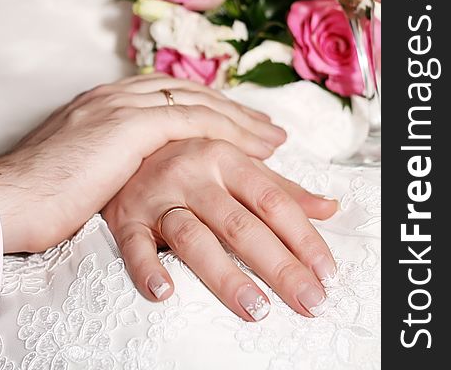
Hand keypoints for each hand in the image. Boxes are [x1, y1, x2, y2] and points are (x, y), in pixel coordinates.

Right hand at [0, 74, 284, 252]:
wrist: (10, 196)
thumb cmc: (42, 192)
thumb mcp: (85, 165)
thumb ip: (112, 156)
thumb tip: (134, 170)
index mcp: (108, 102)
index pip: (171, 96)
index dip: (209, 108)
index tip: (238, 123)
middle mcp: (119, 95)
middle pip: (192, 94)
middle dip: (234, 111)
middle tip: (268, 128)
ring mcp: (124, 105)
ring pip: (199, 104)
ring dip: (241, 122)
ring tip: (274, 140)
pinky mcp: (128, 124)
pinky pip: (191, 122)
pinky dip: (227, 132)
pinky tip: (254, 149)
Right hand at [103, 138, 336, 321]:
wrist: (128, 147)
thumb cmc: (191, 160)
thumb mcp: (237, 165)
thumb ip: (281, 188)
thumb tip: (329, 208)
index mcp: (225, 158)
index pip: (272, 201)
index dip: (303, 237)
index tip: (325, 272)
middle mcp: (193, 175)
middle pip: (240, 224)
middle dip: (278, 266)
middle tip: (308, 300)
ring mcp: (159, 196)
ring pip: (194, 238)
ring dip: (224, 275)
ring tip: (256, 308)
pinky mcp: (128, 219)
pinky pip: (135, 245)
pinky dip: (147, 269)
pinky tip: (164, 292)